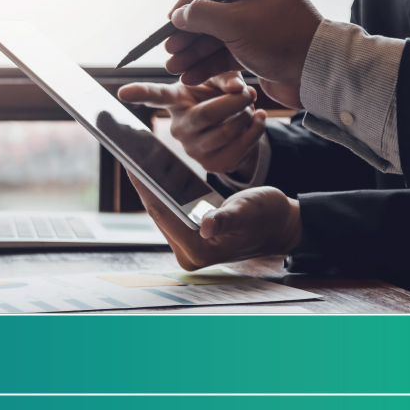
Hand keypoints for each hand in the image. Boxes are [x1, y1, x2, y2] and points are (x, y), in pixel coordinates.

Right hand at [118, 72, 266, 179]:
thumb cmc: (221, 96)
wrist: (237, 125)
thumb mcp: (221, 80)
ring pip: (226, 132)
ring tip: (250, 107)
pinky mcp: (212, 165)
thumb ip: (227, 77)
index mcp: (176, 101)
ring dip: (247, 116)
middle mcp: (178, 128)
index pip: (155, 96)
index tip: (122, 92)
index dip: (139, 93)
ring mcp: (193, 150)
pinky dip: (256, 131)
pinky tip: (258, 120)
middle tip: (249, 92)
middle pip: (206, 114)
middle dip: (235, 102)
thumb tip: (238, 89)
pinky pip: (239, 148)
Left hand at [128, 173, 300, 269]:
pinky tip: (153, 173)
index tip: (129, 162)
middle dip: (143, 185)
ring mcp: (188, 248)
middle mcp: (189, 254)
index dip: (144, 186)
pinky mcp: (190, 239)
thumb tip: (207, 225)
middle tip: (128, 154)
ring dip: (150, 188)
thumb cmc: (269, 216)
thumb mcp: (248, 211)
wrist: (281, 226)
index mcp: (199, 250)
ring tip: (135, 160)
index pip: (162, 213)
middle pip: (158, 213)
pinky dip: (162, 193)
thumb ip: (227, 218)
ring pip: (162, 212)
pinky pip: (170, 212)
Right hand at [163, 0, 322, 108]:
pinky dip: (209, 65)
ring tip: (174, 68)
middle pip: (212, 13)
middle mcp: (257, 2)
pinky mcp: (259, 52)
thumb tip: (179, 15)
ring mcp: (258, 28)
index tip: (173, 19)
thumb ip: (201, 15)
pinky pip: (227, 55)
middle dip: (188, 34)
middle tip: (170, 50)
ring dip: (194, 53)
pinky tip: (191, 77)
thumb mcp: (235, 22)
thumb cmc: (282, 39)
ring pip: (217, 37)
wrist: (318, 73)